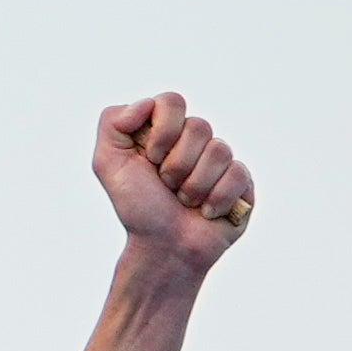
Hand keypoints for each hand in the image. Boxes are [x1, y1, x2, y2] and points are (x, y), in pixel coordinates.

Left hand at [92, 92, 252, 265]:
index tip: (150, 159)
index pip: (172, 102)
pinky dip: (215, 199)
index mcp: (167, 131)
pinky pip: (237, 174)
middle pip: (198, 126)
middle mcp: (196, 141)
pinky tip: (207, 213)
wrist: (161, 249)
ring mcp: (222, 160)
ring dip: (193, 186)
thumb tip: (146, 103)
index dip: (162, 131)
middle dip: (175, 165)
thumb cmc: (138, 209)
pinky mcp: (242, 181)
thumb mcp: (108, 165)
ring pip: (218, 151)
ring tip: (185, 202)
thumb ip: (112, 123)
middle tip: (167, 186)